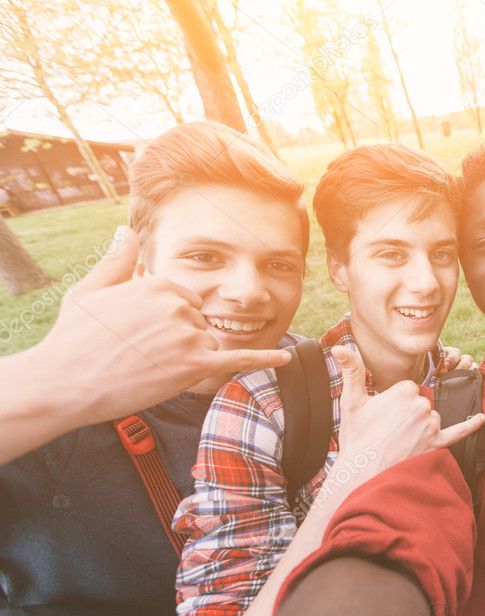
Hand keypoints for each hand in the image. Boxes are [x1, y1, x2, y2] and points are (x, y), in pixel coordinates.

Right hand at [35, 227, 291, 424]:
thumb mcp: (92, 289)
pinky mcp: (194, 366)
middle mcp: (179, 305)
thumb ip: (118, 260)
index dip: (167, 321)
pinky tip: (286, 358)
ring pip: (207, 344)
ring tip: (147, 365)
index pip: (186, 300)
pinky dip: (264, 359)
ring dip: (187, 357)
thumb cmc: (74, 337)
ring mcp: (189, 335)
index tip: (141, 333)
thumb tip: (125, 230)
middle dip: (178, 338)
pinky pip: (238, 359)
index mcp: (161, 283)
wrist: (64, 383)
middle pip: (199, 322)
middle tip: (140, 353)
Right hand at [331, 346, 484, 473]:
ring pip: (432, 419)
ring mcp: (430, 425)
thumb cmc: (356, 439)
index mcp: (404, 390)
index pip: (408, 390)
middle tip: (388, 432)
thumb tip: (338, 347)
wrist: (361, 475)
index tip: (382, 417)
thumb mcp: (351, 401)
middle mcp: (421, 405)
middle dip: (407, 416)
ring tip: (398, 442)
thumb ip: (351, 370)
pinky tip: (481, 419)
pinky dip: (470, 426)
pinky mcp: (436, 445)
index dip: (395, 404)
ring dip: (419, 428)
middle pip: (421, 403)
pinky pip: (458, 432)